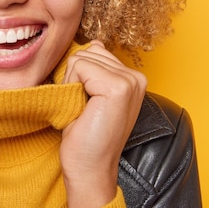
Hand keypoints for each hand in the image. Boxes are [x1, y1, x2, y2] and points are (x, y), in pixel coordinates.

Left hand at [60, 41, 146, 206]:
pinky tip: (83, 110)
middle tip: (84, 108)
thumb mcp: (91, 94)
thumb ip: (96, 68)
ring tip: (84, 109)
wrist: (90, 167)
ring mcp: (130, 81)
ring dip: (73, 83)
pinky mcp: (119, 87)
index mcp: (132, 77)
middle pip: (87, 52)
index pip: (94, 50)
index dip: (79, 75)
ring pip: (81, 58)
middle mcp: (136, 76)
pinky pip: (79, 67)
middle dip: (75, 78)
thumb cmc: (86, 136)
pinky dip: (72, 87)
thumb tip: (94, 42)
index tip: (87, 103)